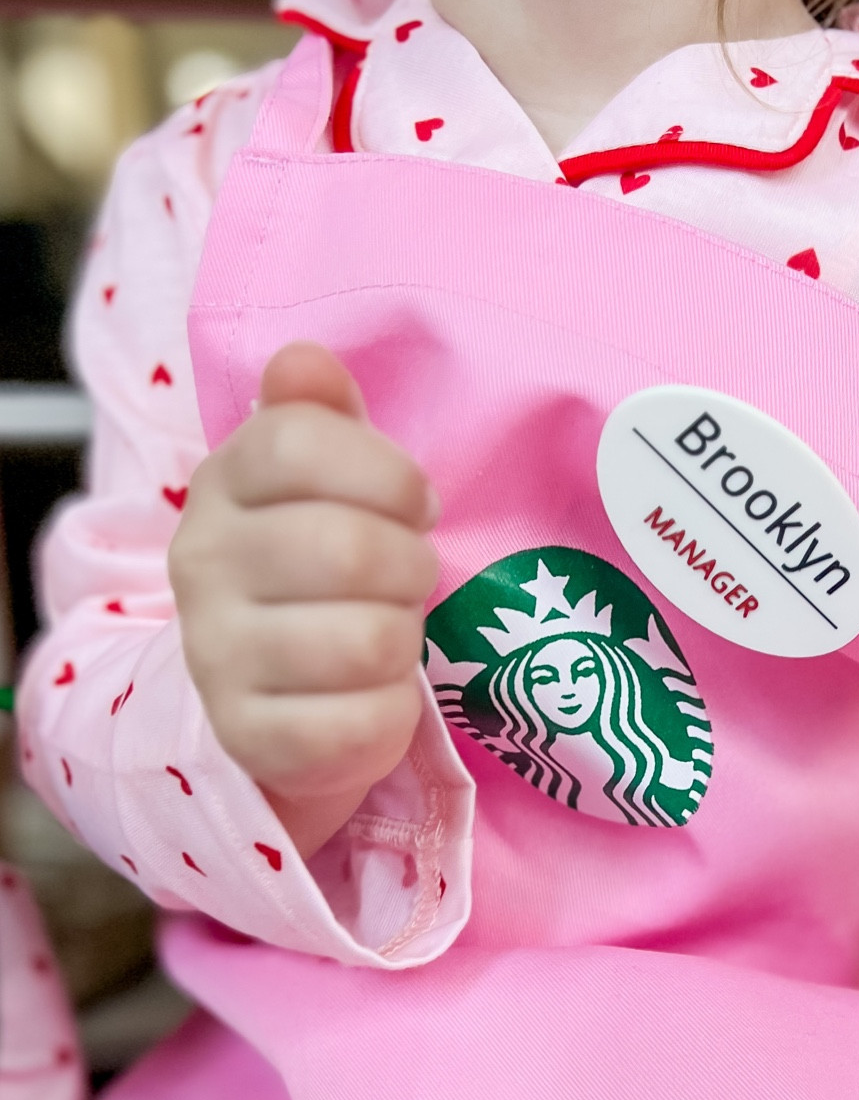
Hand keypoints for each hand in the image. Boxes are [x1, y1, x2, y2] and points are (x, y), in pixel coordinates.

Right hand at [169, 343, 438, 857]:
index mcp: (223, 486)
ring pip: (370, 640)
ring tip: (387, 632)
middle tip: (408, 576)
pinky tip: (371, 695)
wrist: (268, 692)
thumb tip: (305, 360)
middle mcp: (204, 566)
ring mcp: (219, 658)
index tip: (412, 502)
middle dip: (411, 565)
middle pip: (352, 549)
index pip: (302, 445)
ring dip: (404, 637)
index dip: (387, 474)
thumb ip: (316, 417)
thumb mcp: (318, 483)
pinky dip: (392, 712)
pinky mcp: (255, 739)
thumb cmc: (315, 569)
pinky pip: (363, 723)